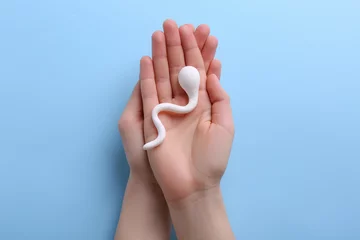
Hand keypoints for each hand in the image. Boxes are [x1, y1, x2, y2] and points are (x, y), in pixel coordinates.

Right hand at [119, 20, 220, 184]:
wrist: (192, 185)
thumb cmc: (212, 160)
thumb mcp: (225, 126)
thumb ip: (220, 98)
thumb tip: (211, 74)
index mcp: (203, 103)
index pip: (200, 71)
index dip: (198, 50)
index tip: (197, 30)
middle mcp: (184, 103)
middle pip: (180, 68)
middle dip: (178, 46)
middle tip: (175, 23)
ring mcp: (167, 109)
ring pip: (163, 76)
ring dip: (162, 55)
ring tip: (160, 33)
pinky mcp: (153, 119)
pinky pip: (149, 93)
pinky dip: (147, 76)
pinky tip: (147, 58)